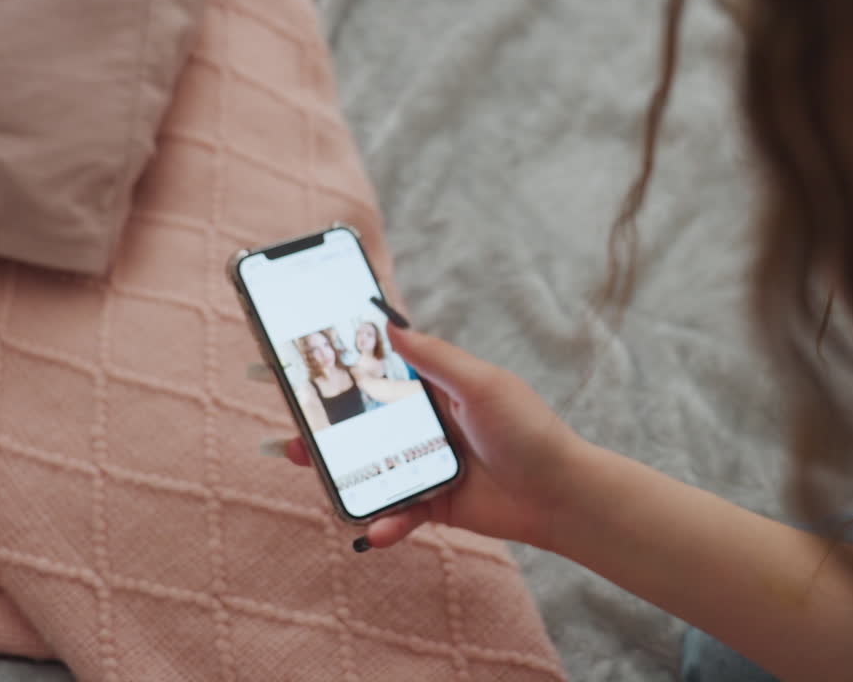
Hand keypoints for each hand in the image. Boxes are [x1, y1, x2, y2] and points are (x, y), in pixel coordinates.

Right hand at [262, 325, 588, 549]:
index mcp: (436, 389)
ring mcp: (427, 464)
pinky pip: (399, 511)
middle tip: (291, 431)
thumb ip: (435, 358)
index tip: (303, 366)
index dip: (344, 370)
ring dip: (340, 474)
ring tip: (312, 470)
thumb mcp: (482, 385)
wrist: (561, 493)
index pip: (381, 373)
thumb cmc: (528, 430)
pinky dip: (386, 521)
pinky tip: (379, 529)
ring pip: (371, 468)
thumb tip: (391, 324)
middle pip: (364, 424)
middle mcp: (426, 424)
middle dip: (325, 428)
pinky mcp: (434, 503)